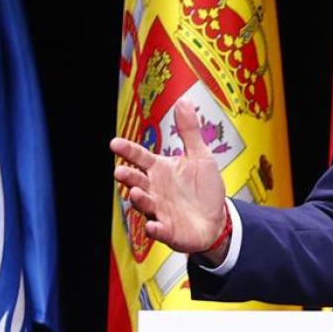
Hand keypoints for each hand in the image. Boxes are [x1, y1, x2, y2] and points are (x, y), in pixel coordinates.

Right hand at [110, 101, 230, 263]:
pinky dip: (155, 228)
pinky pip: (159, 230)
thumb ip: (189, 131)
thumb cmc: (204, 189)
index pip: (139, 157)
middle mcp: (156, 190)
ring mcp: (160, 210)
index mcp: (160, 170)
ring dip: (139, 200)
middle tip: (121, 171)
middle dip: (128, 177)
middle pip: (137, 181)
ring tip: (136, 193)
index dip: (127, 151)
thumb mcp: (200, 156)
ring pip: (144, 204)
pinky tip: (153, 225)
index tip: (115, 143)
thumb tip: (183, 101)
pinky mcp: (168, 230)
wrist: (217, 220)